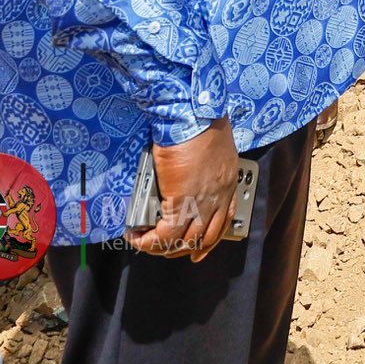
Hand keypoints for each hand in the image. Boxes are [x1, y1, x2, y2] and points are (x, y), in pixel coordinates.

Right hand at [129, 119, 238, 260]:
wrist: (192, 113)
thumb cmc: (200, 119)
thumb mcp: (212, 146)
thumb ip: (203, 164)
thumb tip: (186, 171)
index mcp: (227, 181)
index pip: (223, 221)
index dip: (209, 240)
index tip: (198, 250)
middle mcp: (219, 195)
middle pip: (204, 237)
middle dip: (183, 248)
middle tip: (164, 249)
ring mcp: (203, 201)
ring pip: (184, 241)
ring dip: (163, 247)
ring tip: (145, 242)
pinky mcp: (182, 201)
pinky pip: (166, 235)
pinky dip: (149, 241)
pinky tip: (136, 236)